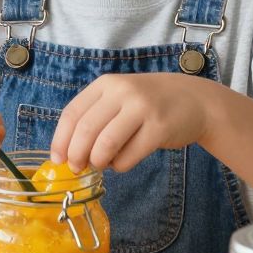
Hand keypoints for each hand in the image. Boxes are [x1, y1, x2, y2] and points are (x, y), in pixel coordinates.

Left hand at [51, 74, 210, 173]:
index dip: (60, 140)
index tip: (58, 160)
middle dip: (76, 155)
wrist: (195, 101)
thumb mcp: (120, 98)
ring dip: (98, 162)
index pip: (72, 113)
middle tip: (78, 169)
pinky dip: (119, 166)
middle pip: (86, 130)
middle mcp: (123, 92)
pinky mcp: (159, 128)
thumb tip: (69, 153)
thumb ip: (96, 118)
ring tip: (102, 165)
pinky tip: (122, 162)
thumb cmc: (150, 103)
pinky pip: (128, 157)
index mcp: (106, 84)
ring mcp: (142, 108)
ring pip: (105, 145)